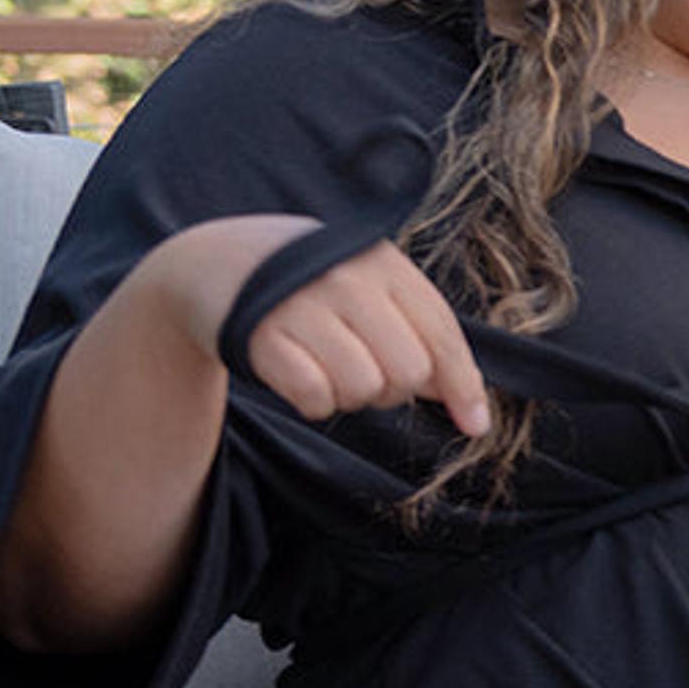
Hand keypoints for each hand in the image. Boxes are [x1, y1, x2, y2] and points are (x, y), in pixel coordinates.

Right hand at [143, 214, 489, 436]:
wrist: (214, 261)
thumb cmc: (312, 283)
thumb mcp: (370, 288)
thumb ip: (419, 332)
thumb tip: (468, 402)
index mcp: (384, 265)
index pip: (443, 336)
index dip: (464, 387)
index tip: (474, 426)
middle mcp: (346, 280)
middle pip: (408, 372)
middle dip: (395, 389)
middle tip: (364, 369)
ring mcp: (302, 305)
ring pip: (364, 389)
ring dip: (351, 396)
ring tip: (328, 367)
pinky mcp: (260, 336)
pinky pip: (315, 398)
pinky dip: (314, 402)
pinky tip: (298, 376)